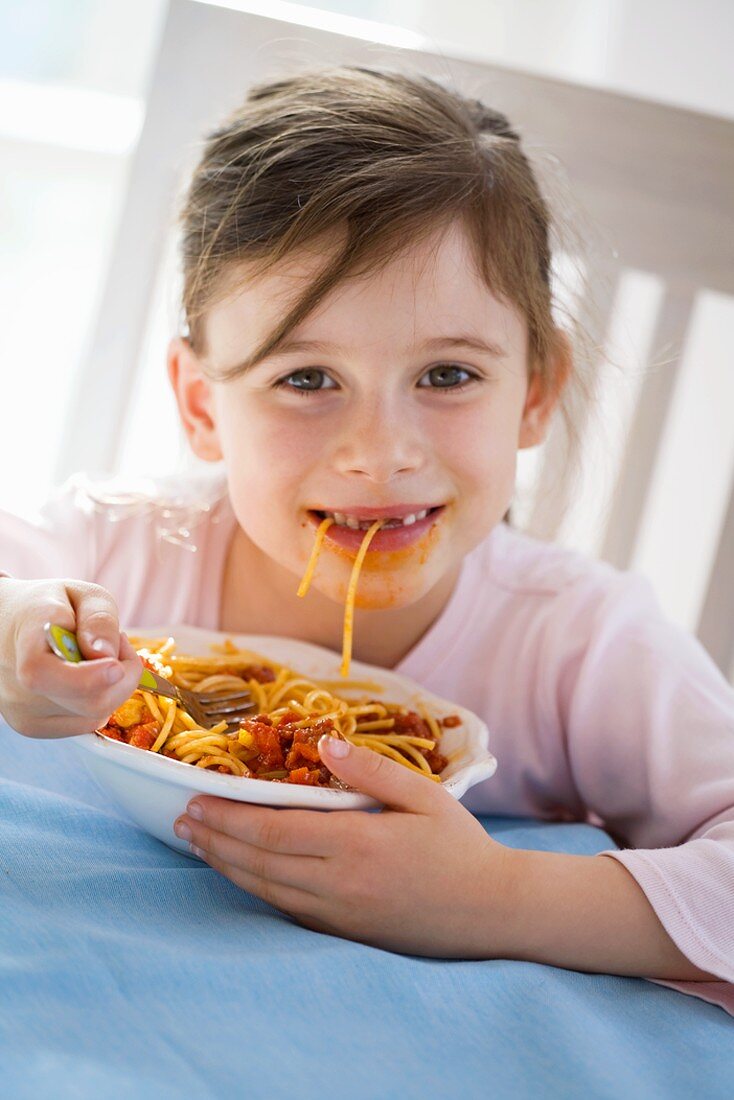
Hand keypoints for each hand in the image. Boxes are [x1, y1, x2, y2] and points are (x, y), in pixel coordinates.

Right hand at [0, 577, 141, 736]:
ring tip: (98, 659)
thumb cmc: (50, 605)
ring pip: (92, 715)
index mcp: (25, 640)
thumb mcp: (82, 594)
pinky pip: (85, 723)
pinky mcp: (32, 726)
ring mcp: (21, 710)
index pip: (43, 674)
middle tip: (118, 644)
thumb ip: (99, 619)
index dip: (87, 677)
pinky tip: (88, 679)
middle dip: (122, 674)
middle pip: (88, 702)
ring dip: (112, 688)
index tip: (116, 665)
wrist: (11, 624)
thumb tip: (105, 654)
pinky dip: (99, 701)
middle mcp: (16, 683)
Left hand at [174, 735, 514, 956]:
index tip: (197, 800)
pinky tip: (241, 875)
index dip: (230, 817)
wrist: (495, 912)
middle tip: (181, 821)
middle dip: (215, 840)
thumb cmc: (461, 847)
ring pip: (266, 890)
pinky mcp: (346, 933)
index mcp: (357, 844)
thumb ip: (372, 772)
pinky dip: (255, 890)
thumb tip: (325, 745)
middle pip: (259, 862)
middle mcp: (340, 883)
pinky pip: (287, 910)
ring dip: (226, 867)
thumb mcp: (425, 796)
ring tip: (197, 845)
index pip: (274, 830)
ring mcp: (340, 914)